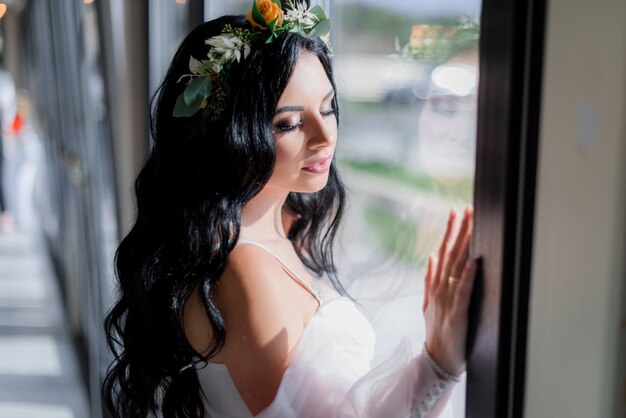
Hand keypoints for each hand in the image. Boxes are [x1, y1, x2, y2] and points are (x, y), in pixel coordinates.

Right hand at [422, 207, 476, 376]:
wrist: (436, 360)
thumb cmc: (437, 332)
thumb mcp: (428, 303)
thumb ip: (430, 279)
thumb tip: (432, 255)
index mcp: (436, 286)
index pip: (443, 252)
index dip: (450, 232)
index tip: (456, 212)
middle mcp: (440, 290)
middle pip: (450, 255)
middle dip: (459, 231)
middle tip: (468, 210)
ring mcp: (447, 301)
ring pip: (457, 268)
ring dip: (465, 246)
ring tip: (472, 226)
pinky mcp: (457, 315)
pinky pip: (463, 292)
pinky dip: (469, 276)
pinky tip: (475, 261)